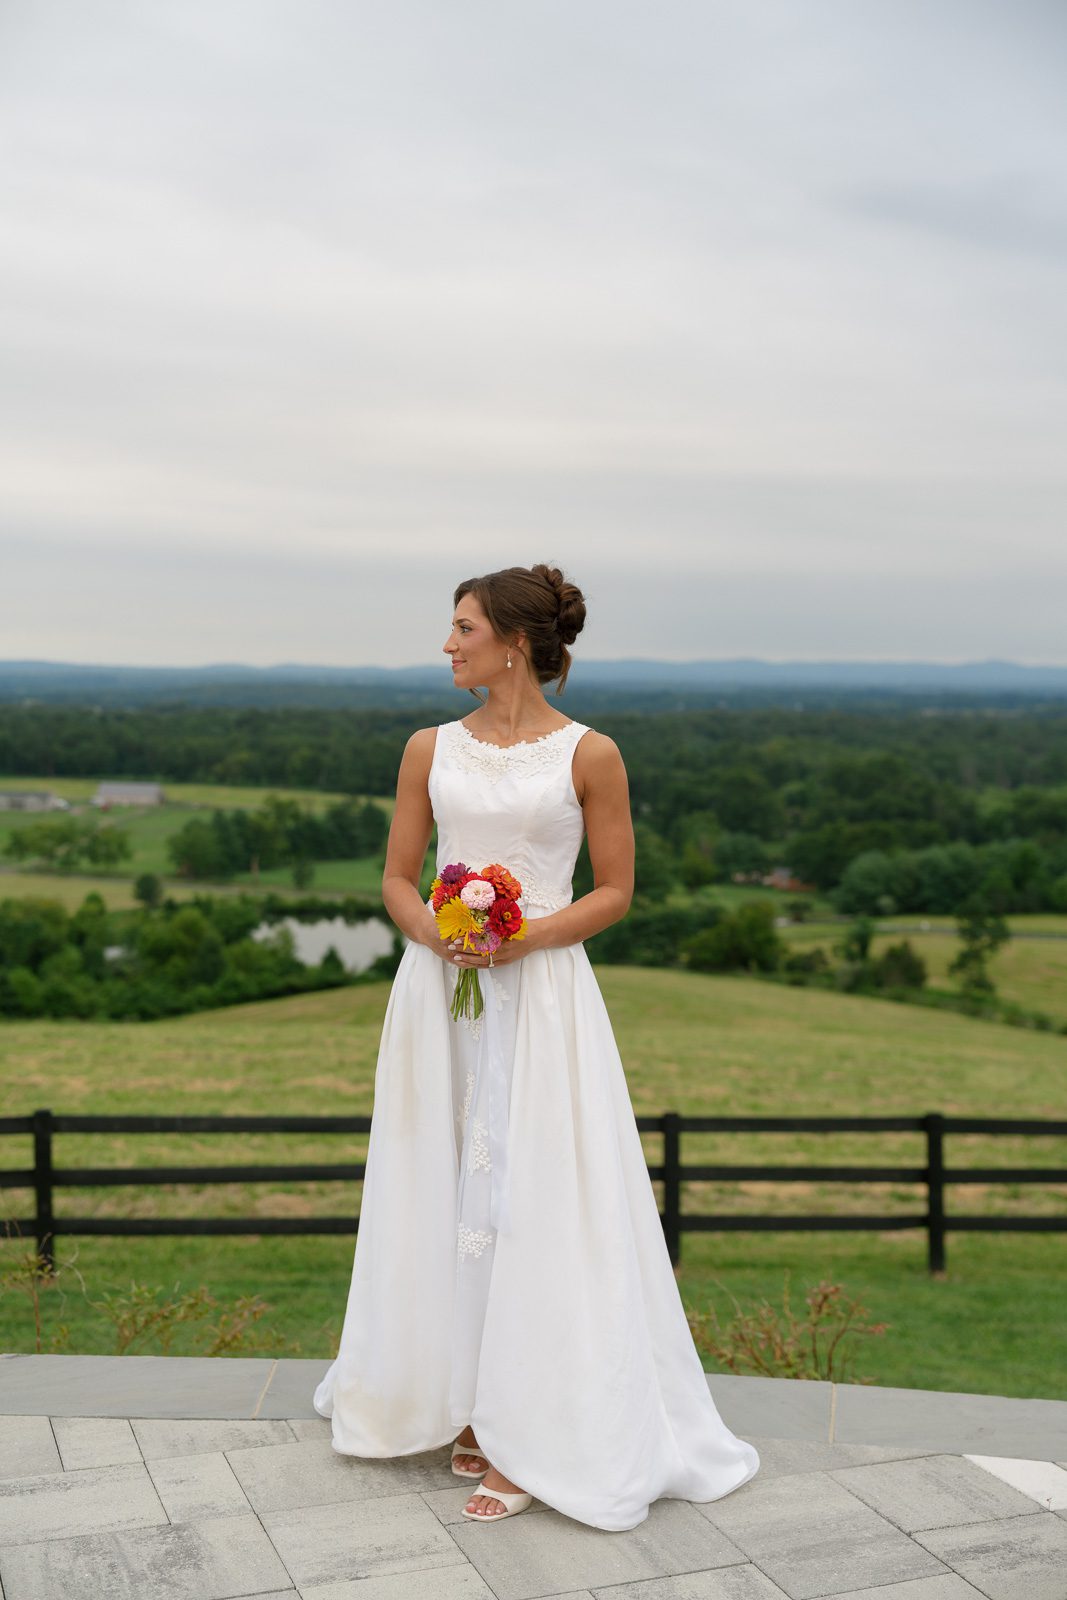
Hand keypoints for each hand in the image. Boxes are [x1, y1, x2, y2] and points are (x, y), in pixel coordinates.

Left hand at [422, 911, 541, 965]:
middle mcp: (503, 951)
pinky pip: (490, 965)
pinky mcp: (506, 962)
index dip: (467, 942)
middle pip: (479, 954)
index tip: (454, 939)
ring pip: (483, 962)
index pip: (480, 943)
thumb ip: (494, 917)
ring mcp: (505, 958)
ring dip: (469, 960)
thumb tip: (477, 910)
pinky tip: (469, 963)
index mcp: (503, 940)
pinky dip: (478, 965)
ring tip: (456, 958)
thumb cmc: (524, 924)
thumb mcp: (509, 917)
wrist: (540, 935)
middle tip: (450, 947)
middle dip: (464, 951)